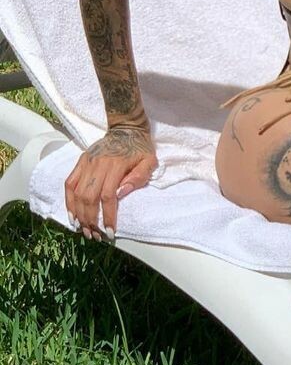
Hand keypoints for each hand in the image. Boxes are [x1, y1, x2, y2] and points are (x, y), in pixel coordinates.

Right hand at [64, 125, 156, 241]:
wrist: (126, 128)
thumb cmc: (140, 147)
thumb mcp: (149, 161)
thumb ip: (139, 177)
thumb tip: (123, 193)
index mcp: (116, 165)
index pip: (108, 195)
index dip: (108, 215)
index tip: (110, 231)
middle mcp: (98, 164)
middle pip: (89, 197)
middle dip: (91, 220)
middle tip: (95, 236)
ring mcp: (87, 162)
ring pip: (77, 192)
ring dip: (79, 214)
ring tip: (83, 230)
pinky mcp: (81, 162)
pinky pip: (69, 183)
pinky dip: (68, 201)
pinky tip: (72, 215)